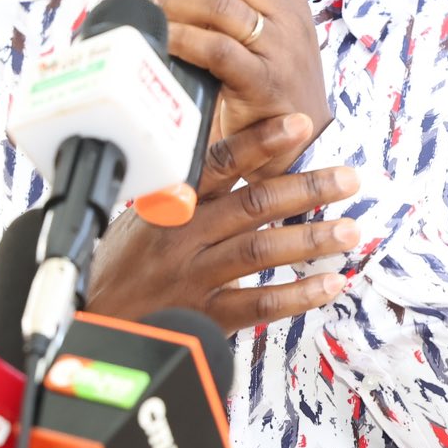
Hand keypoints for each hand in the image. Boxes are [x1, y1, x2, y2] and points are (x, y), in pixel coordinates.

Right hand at [85, 113, 360, 333]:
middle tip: (349, 179)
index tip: (301, 124)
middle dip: (307, 189)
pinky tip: (329, 284)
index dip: (262, 142)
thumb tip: (230, 160)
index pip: (219, 163)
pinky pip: (258, 305)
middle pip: (252, 205)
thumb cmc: (122, 267)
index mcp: (170, 205)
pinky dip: (298, 295)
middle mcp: (184, 237)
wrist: (96, 323)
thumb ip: (186, 194)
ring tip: (351, 231)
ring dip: (311, 239)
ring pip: (260, 252)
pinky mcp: (204, 317)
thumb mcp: (144, 219)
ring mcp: (194, 278)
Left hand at [142, 0, 330, 178]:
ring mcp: (280, 50)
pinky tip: (163, 39)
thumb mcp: (263, 36)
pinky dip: (182, 38)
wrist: (303, 149)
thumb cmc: (269, 89)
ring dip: (175, 0)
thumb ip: (232, 3)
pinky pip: (215, 49)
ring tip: (153, 10)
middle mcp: (289, 17)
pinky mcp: (265, 84)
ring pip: (219, 3)